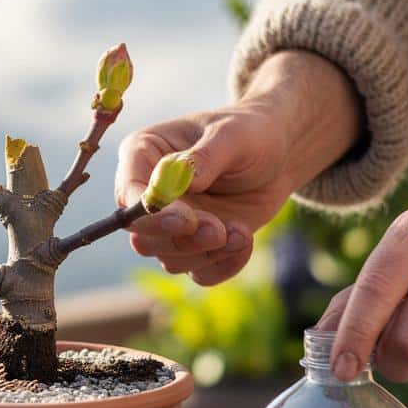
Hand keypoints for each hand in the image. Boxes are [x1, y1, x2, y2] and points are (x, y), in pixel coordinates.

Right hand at [115, 51, 361, 284]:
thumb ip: (205, 156)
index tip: (187, 221)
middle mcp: (149, 193)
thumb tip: (181, 177)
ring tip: (242, 231)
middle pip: (142, 235)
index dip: (151, 214)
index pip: (129, 192)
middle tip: (220, 230)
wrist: (278, 156)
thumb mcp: (233, 135)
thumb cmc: (250, 133)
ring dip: (208, 252)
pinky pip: (198, 273)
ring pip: (170, 258)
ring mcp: (170, 224)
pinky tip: (244, 242)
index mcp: (144, 154)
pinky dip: (223, 266)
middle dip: (182, 240)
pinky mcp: (194, 246)